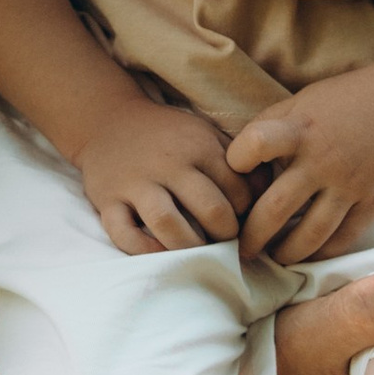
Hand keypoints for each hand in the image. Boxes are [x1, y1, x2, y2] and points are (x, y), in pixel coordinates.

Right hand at [74, 93, 244, 255]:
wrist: (109, 120)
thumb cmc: (168, 135)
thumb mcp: (206, 133)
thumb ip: (237, 162)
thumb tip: (265, 196)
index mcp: (198, 146)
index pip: (237, 190)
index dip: (247, 213)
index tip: (244, 221)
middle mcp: (168, 164)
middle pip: (209, 208)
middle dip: (226, 233)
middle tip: (227, 242)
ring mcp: (135, 183)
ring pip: (166, 222)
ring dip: (190, 246)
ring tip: (199, 254)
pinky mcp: (107, 200)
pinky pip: (123, 233)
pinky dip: (143, 249)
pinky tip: (160, 253)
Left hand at [226, 66, 373, 263]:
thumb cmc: (345, 101)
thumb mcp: (302, 102)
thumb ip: (270, 128)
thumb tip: (235, 164)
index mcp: (298, 128)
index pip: (252, 147)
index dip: (236, 162)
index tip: (234, 175)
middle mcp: (321, 159)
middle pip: (273, 210)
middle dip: (251, 236)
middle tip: (240, 249)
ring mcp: (349, 184)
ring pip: (309, 235)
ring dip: (285, 253)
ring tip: (274, 258)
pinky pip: (342, 239)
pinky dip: (322, 253)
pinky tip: (309, 255)